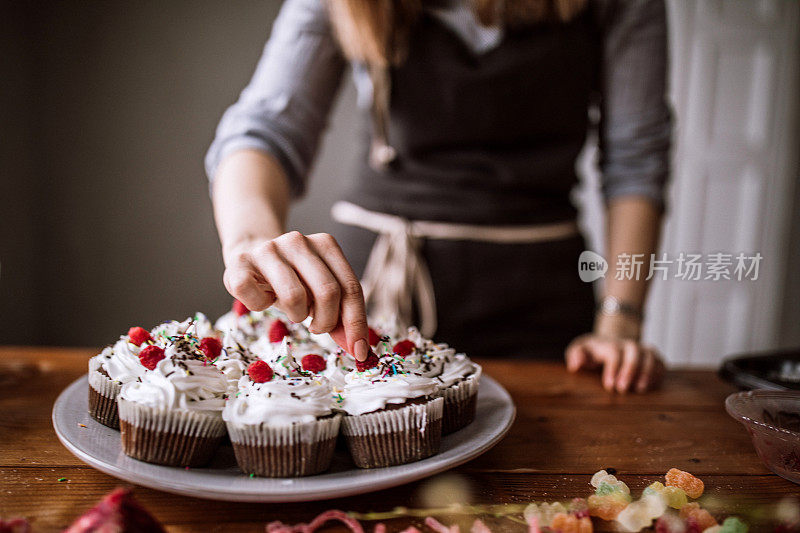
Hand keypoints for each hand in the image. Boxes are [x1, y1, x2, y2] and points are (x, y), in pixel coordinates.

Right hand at [222, 231, 369, 360]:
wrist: (248, 256)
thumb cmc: (291, 279)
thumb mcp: (319, 292)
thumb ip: (340, 315)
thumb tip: (358, 349)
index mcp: (325, 244)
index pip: (350, 288)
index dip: (356, 323)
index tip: (359, 351)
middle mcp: (297, 241)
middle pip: (328, 292)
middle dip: (327, 322)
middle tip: (318, 327)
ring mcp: (267, 250)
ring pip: (294, 297)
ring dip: (297, 316)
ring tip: (293, 310)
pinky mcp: (239, 263)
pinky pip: (257, 301)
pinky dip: (261, 308)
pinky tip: (263, 299)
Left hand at [565, 315, 664, 392]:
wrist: (608, 344)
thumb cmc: (591, 352)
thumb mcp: (579, 350)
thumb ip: (574, 355)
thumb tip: (574, 365)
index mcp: (608, 344)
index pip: (613, 352)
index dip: (613, 369)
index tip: (609, 386)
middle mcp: (627, 344)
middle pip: (633, 351)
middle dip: (630, 370)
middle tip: (622, 389)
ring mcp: (641, 350)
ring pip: (650, 356)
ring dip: (646, 372)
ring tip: (639, 389)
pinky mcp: (653, 357)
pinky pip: (660, 363)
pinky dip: (657, 373)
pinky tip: (649, 387)